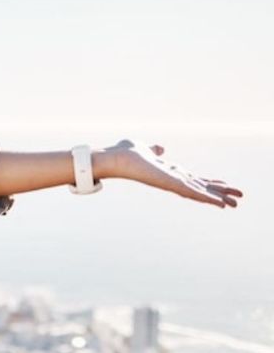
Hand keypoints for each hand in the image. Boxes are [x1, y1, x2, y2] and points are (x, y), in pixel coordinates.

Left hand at [104, 139, 243, 208]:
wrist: (115, 158)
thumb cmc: (125, 154)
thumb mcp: (144, 149)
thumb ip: (153, 150)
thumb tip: (159, 148)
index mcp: (169, 172)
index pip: (194, 178)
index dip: (209, 182)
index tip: (224, 185)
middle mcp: (172, 179)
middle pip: (201, 187)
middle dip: (219, 192)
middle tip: (238, 199)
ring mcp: (172, 183)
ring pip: (200, 192)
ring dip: (219, 198)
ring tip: (236, 203)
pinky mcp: (170, 184)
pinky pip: (192, 193)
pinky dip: (208, 198)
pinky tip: (221, 203)